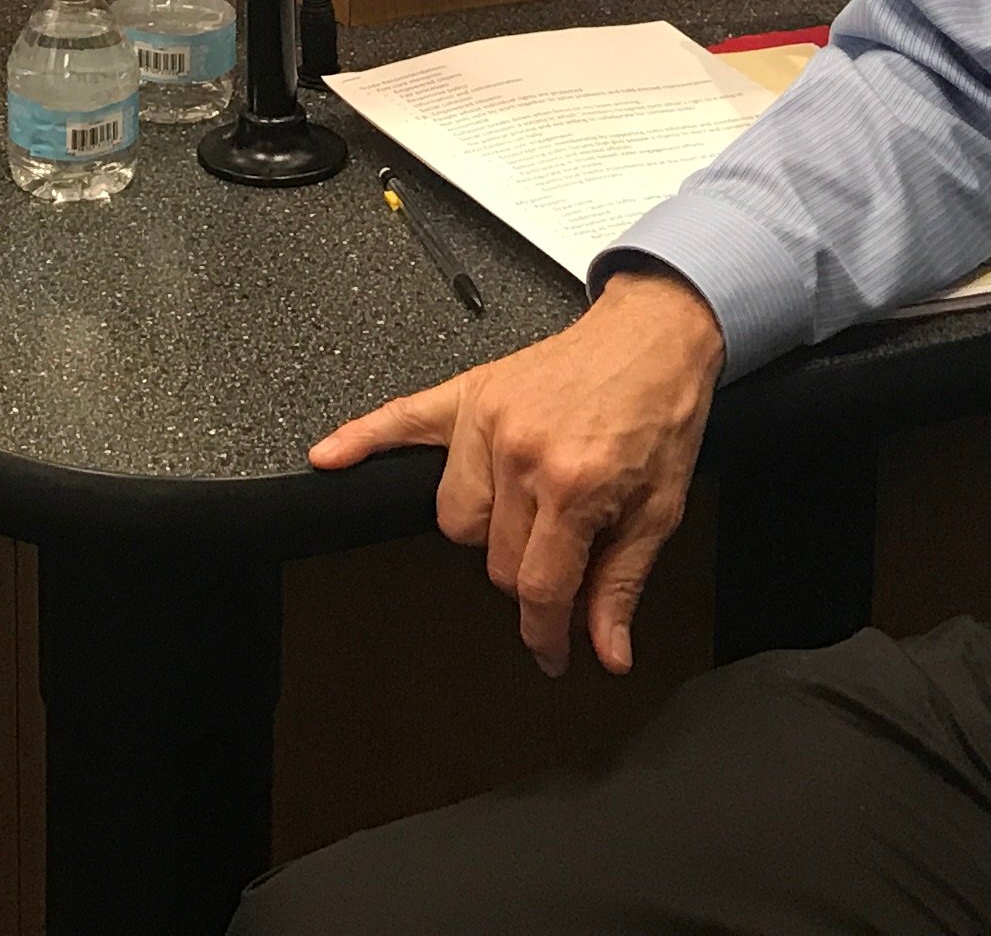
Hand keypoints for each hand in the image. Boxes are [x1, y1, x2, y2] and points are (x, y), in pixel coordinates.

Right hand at [309, 267, 723, 676]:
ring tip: (525, 513)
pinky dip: (360, 442)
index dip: (546, 635)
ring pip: (454, 517)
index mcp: (571, 485)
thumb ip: (622, 585)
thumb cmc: (660, 413)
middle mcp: (519, 454)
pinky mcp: (467, 393)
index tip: (551, 654)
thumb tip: (607, 652)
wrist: (655, 335)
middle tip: (562, 562)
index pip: (537, 587)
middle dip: (528, 576)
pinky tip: (330, 458)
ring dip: (485, 530)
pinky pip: (399, 420)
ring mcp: (484, 420)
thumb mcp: (659, 510)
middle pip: (492, 559)